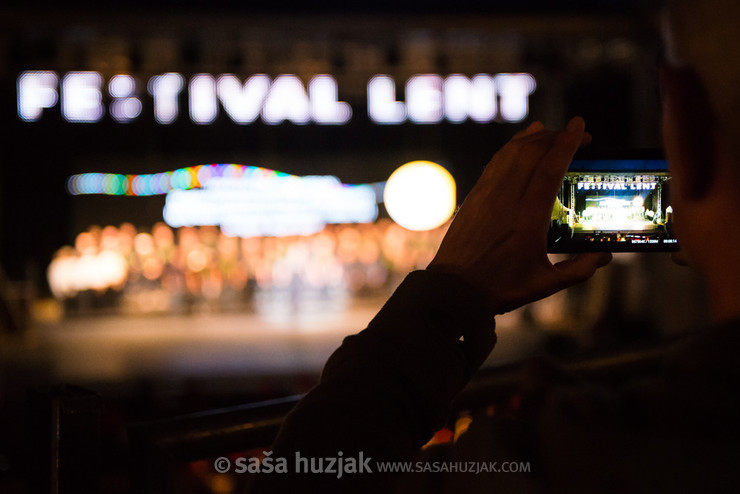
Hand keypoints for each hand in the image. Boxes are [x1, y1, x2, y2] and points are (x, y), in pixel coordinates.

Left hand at [427, 117, 611, 314]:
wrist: (453, 289)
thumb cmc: (499, 289)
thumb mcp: (545, 284)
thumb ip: (579, 270)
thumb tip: (604, 255)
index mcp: (528, 218)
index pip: (550, 168)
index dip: (567, 143)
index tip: (581, 127)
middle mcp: (506, 200)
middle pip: (532, 153)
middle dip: (556, 136)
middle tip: (576, 133)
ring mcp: (486, 195)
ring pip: (511, 153)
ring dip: (533, 138)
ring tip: (550, 132)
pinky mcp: (473, 197)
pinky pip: (494, 163)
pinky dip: (510, 148)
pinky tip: (520, 144)